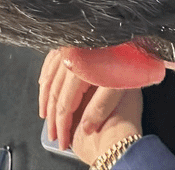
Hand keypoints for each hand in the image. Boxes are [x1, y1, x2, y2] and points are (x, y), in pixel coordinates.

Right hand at [39, 49, 142, 164]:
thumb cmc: (129, 56)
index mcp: (79, 70)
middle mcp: (69, 57)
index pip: (65, 105)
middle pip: (55, 93)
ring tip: (45, 114)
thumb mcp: (118, 85)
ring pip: (49, 76)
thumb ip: (101, 107)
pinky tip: (44, 82)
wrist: (131, 32)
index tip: (63, 141)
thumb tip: (86, 128)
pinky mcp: (72, 40)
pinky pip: (52, 59)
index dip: (63, 126)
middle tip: (53, 135)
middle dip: (52, 117)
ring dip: (46, 97)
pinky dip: (46, 73)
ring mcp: (69, 47)